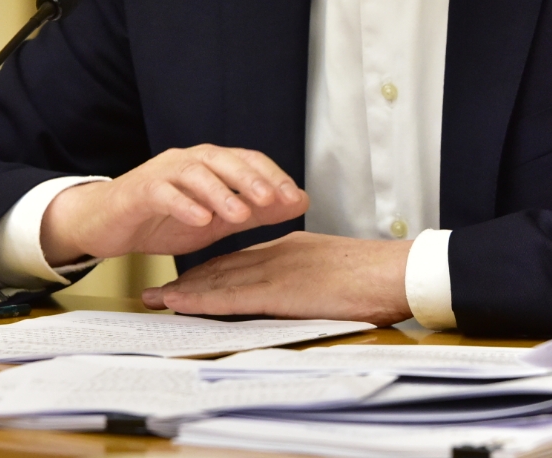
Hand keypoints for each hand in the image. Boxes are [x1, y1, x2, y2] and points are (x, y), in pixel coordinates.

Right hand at [40, 144, 306, 264]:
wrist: (109, 225)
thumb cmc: (162, 218)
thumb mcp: (216, 220)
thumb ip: (255, 211)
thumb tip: (298, 202)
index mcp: (210, 165)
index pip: (248, 160)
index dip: (274, 176)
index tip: (295, 198)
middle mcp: (188, 161)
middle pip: (224, 160)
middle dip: (251, 179)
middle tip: (273, 200)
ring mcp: (162, 173)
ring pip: (195, 174)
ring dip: (221, 192)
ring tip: (241, 214)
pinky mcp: (140, 190)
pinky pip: (164, 193)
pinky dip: (184, 205)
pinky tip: (201, 220)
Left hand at [141, 231, 412, 324]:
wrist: (395, 271)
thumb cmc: (377, 275)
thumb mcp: (336, 268)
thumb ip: (311, 275)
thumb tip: (301, 292)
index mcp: (292, 248)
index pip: (242, 258)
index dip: (212, 269)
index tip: (189, 279)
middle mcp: (278, 254)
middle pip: (222, 266)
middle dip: (188, 280)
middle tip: (158, 290)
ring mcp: (277, 271)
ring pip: (219, 279)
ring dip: (184, 290)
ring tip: (156, 299)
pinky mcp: (281, 290)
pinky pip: (231, 295)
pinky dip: (201, 299)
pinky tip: (180, 303)